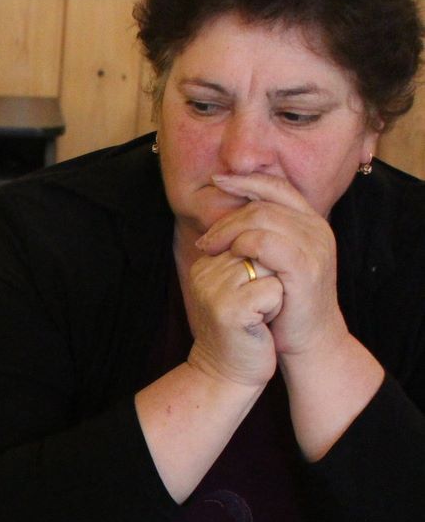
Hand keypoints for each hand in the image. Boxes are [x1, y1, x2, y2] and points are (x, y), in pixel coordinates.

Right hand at [182, 247, 282, 388]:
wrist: (230, 373)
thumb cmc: (245, 328)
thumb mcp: (241, 285)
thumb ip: (247, 254)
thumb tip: (269, 222)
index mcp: (205, 263)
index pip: (252, 237)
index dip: (266, 266)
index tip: (251, 295)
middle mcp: (203, 272)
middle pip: (262, 249)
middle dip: (272, 276)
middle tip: (256, 307)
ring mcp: (213, 290)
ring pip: (269, 266)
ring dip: (276, 291)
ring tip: (258, 313)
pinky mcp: (228, 309)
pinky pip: (273, 290)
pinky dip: (276, 307)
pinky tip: (261, 323)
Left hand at [196, 172, 345, 358]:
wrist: (308, 341)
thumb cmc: (284, 304)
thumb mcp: (273, 263)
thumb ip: (258, 237)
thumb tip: (224, 219)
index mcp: (310, 223)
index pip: (277, 187)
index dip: (246, 180)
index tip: (216, 180)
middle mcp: (317, 230)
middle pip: (263, 204)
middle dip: (227, 218)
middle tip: (204, 240)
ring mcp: (315, 247)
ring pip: (263, 219)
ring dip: (228, 231)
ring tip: (209, 250)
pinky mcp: (306, 268)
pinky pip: (266, 243)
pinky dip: (242, 245)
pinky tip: (229, 257)